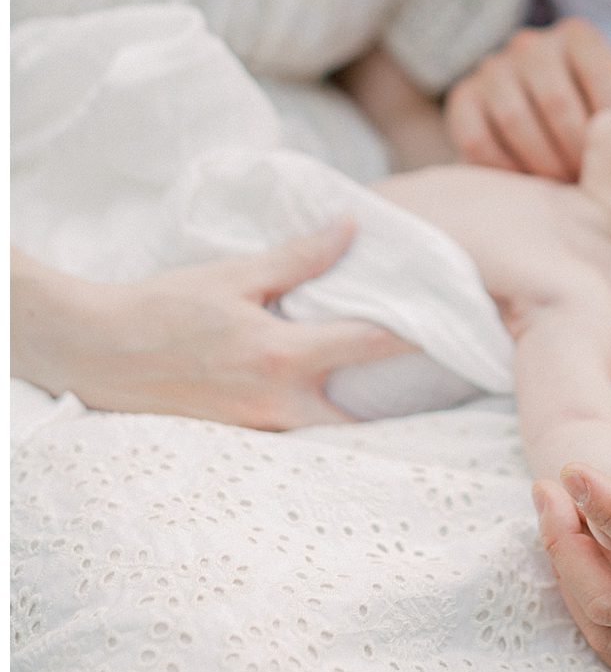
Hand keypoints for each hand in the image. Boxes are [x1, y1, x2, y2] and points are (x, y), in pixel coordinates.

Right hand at [13, 224, 412, 429]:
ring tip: (403, 392)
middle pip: (365, 414)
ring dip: (366, 414)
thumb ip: (300, 257)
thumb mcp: (234, 274)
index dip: (416, 333)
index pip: (368, 345)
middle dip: (403, 399)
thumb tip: (353, 227)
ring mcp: (259, 433)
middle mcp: (278, 405)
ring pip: (333, 433)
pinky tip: (341, 405)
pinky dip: (326, 423)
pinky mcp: (240, 444)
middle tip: (441, 377)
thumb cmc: (163, 307)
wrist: (95, 351)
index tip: (454, 325)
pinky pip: (299, 439)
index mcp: (282, 357)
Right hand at [445, 17, 610, 179]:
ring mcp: (492, 67)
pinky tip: (524, 184)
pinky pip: (478, 139)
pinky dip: (503, 169)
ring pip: (516, 121)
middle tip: (588, 184)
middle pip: (557, 102)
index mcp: (577, 36)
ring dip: (542, 164)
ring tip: (561, 187)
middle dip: (576, 152)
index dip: (609, 125)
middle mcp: (531, 44)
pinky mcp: (461, 96)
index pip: (600, 76)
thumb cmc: (587, 112)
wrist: (524, 107)